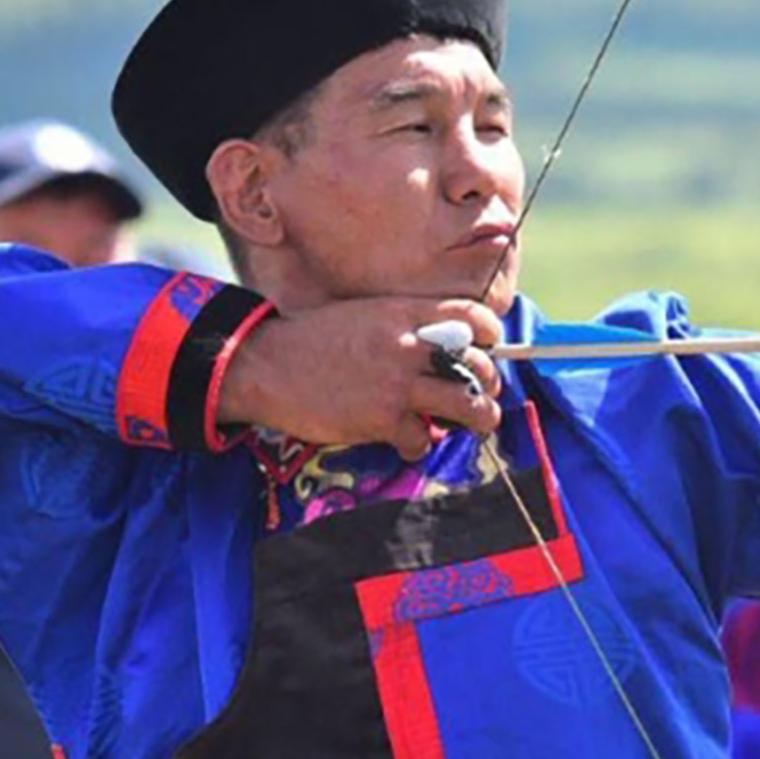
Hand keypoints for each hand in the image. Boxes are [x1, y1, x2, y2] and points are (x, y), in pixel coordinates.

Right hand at [216, 298, 504, 456]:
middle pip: (479, 366)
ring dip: (478, 419)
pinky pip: (422, 439)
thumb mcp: (367, 314)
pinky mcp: (382, 419)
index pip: (473, 315)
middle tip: (483, 395)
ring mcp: (398, 384)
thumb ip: (406, 325)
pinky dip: (419, 445)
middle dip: (489, 384)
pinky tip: (408, 442)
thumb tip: (440, 344)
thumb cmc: (315, 339)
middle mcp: (409, 346)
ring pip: (468, 405)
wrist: (268, 363)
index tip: (491, 347)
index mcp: (405, 313)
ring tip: (477, 423)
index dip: (492, 335)